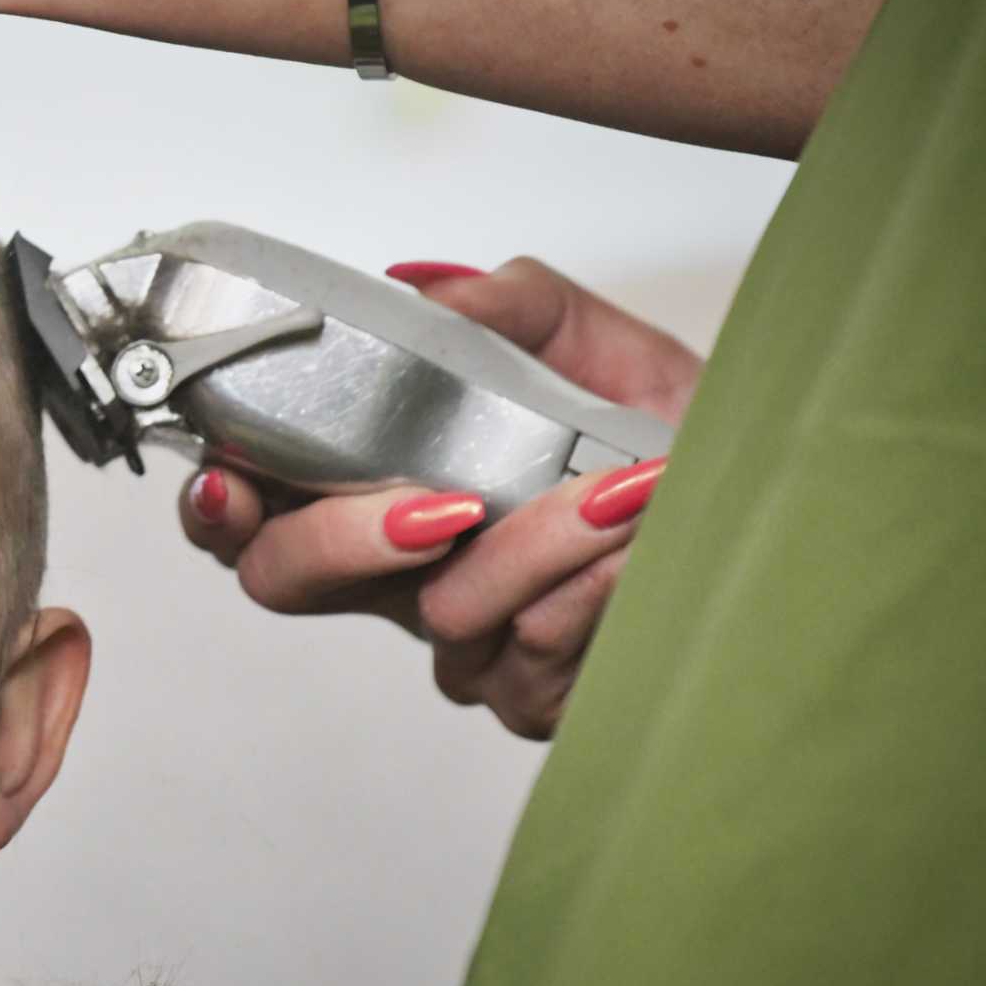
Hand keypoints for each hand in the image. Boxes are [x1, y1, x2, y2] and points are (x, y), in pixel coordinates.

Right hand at [179, 258, 700, 738]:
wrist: (769, 494)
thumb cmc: (664, 424)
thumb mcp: (586, 337)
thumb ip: (502, 304)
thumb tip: (427, 289)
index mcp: (370, 486)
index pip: (245, 510)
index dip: (215, 501)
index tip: (231, 482)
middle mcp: (395, 574)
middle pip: (284, 581)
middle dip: (348, 537)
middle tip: (443, 502)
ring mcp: (458, 644)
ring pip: (439, 613)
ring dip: (538, 542)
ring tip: (629, 484)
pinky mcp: (529, 696)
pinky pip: (530, 647)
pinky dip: (592, 582)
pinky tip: (643, 542)